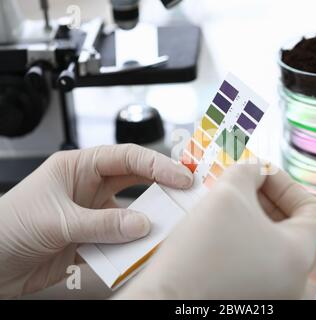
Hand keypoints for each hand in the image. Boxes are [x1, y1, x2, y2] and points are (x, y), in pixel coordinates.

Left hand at [0, 144, 192, 297]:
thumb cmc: (7, 227)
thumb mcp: (57, 220)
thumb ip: (102, 224)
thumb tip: (142, 225)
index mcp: (78, 167)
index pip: (126, 157)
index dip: (157, 164)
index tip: (181, 177)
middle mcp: (89, 187)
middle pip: (135, 180)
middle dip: (162, 184)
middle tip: (188, 192)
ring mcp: (93, 214)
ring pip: (131, 212)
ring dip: (149, 219)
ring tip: (171, 224)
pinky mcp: (92, 239)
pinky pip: (121, 240)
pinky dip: (133, 246)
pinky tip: (142, 251)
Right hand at [117, 164, 315, 298]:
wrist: (164, 300)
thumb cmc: (199, 254)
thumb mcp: (227, 194)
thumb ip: (248, 171)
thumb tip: (255, 168)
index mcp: (299, 255)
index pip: (314, 210)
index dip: (287, 184)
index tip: (262, 174)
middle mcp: (292, 280)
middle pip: (292, 225)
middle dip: (266, 197)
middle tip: (242, 182)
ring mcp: (272, 292)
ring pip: (271, 242)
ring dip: (253, 215)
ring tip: (228, 201)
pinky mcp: (250, 297)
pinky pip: (256, 260)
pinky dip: (244, 238)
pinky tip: (219, 226)